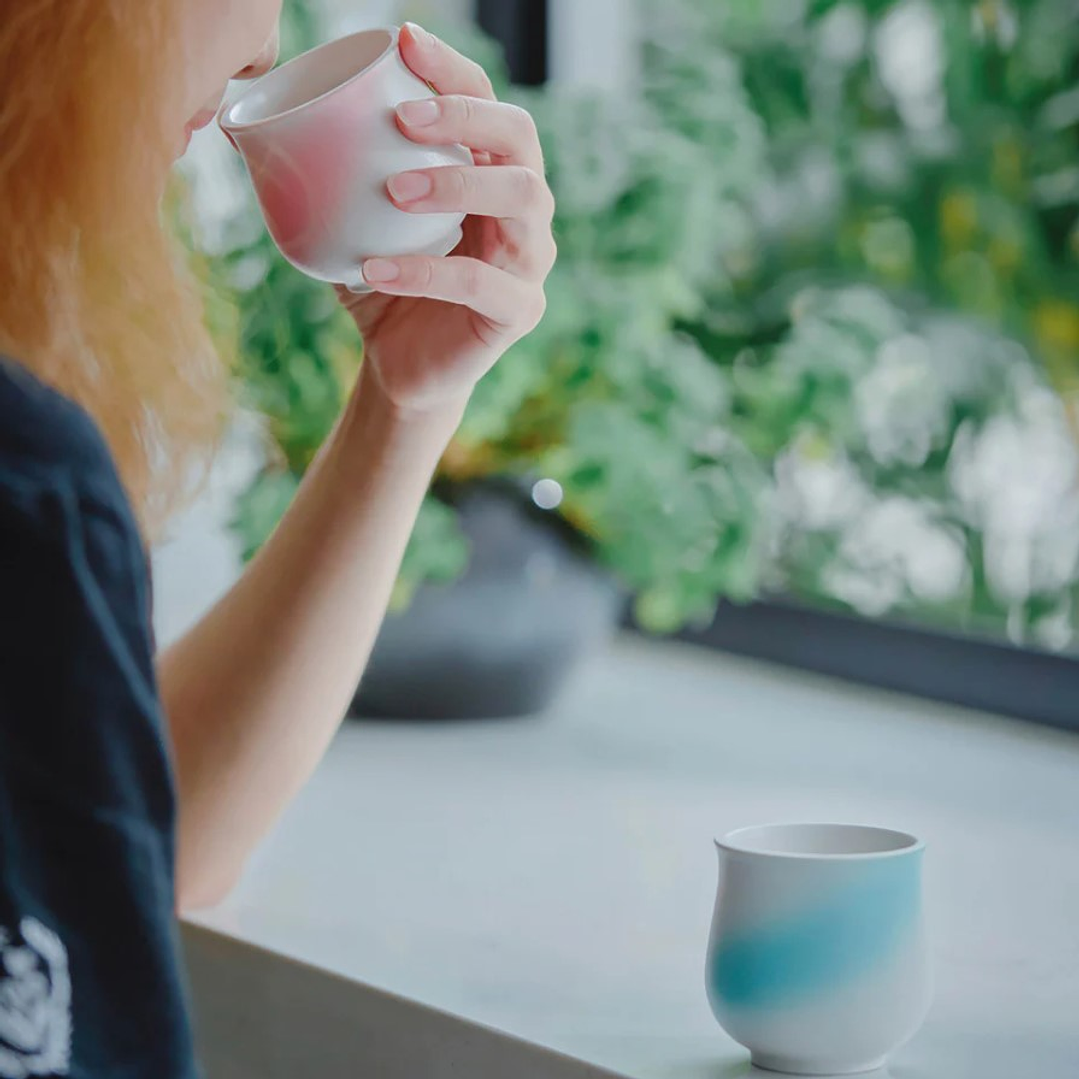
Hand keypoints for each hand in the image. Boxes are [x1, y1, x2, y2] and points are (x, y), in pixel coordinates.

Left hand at [335, 22, 555, 415]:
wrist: (398, 367)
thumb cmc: (381, 287)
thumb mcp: (348, 225)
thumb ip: (318, 178)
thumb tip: (236, 128)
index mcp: (487, 175)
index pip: (487, 104)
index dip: (453, 70)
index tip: (403, 42)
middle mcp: (521, 209)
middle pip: (520, 138)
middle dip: (466, 116)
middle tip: (404, 117)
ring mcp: (528, 260)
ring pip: (522, 199)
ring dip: (459, 183)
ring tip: (395, 189)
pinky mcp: (518, 312)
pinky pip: (481, 284)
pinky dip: (426, 273)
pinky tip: (374, 268)